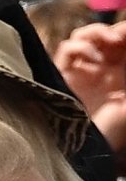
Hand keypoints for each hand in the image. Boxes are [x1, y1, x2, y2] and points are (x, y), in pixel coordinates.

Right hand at [54, 19, 125, 154]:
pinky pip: (67, 49)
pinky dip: (80, 46)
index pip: (122, 43)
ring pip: (84, 36)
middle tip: (121, 37)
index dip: (125, 32)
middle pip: (105, 35)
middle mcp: (100, 69)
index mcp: (120, 74)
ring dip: (97, 32)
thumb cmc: (113, 131)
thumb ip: (125, 78)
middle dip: (114, 31)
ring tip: (110, 41)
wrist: (86, 149)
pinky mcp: (62, 75)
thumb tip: (124, 51)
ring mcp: (80, 71)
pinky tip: (91, 57)